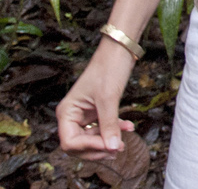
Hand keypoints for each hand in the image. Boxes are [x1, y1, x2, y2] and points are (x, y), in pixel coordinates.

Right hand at [56, 39, 137, 158]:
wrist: (120, 50)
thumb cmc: (109, 69)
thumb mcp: (109, 99)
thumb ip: (110, 125)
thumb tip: (113, 148)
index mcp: (67, 112)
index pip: (70, 142)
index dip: (88, 148)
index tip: (109, 147)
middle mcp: (72, 115)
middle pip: (79, 145)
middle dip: (98, 149)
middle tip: (119, 149)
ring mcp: (84, 114)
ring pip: (92, 139)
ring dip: (108, 142)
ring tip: (125, 143)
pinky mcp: (97, 111)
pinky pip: (102, 128)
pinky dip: (114, 131)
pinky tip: (129, 127)